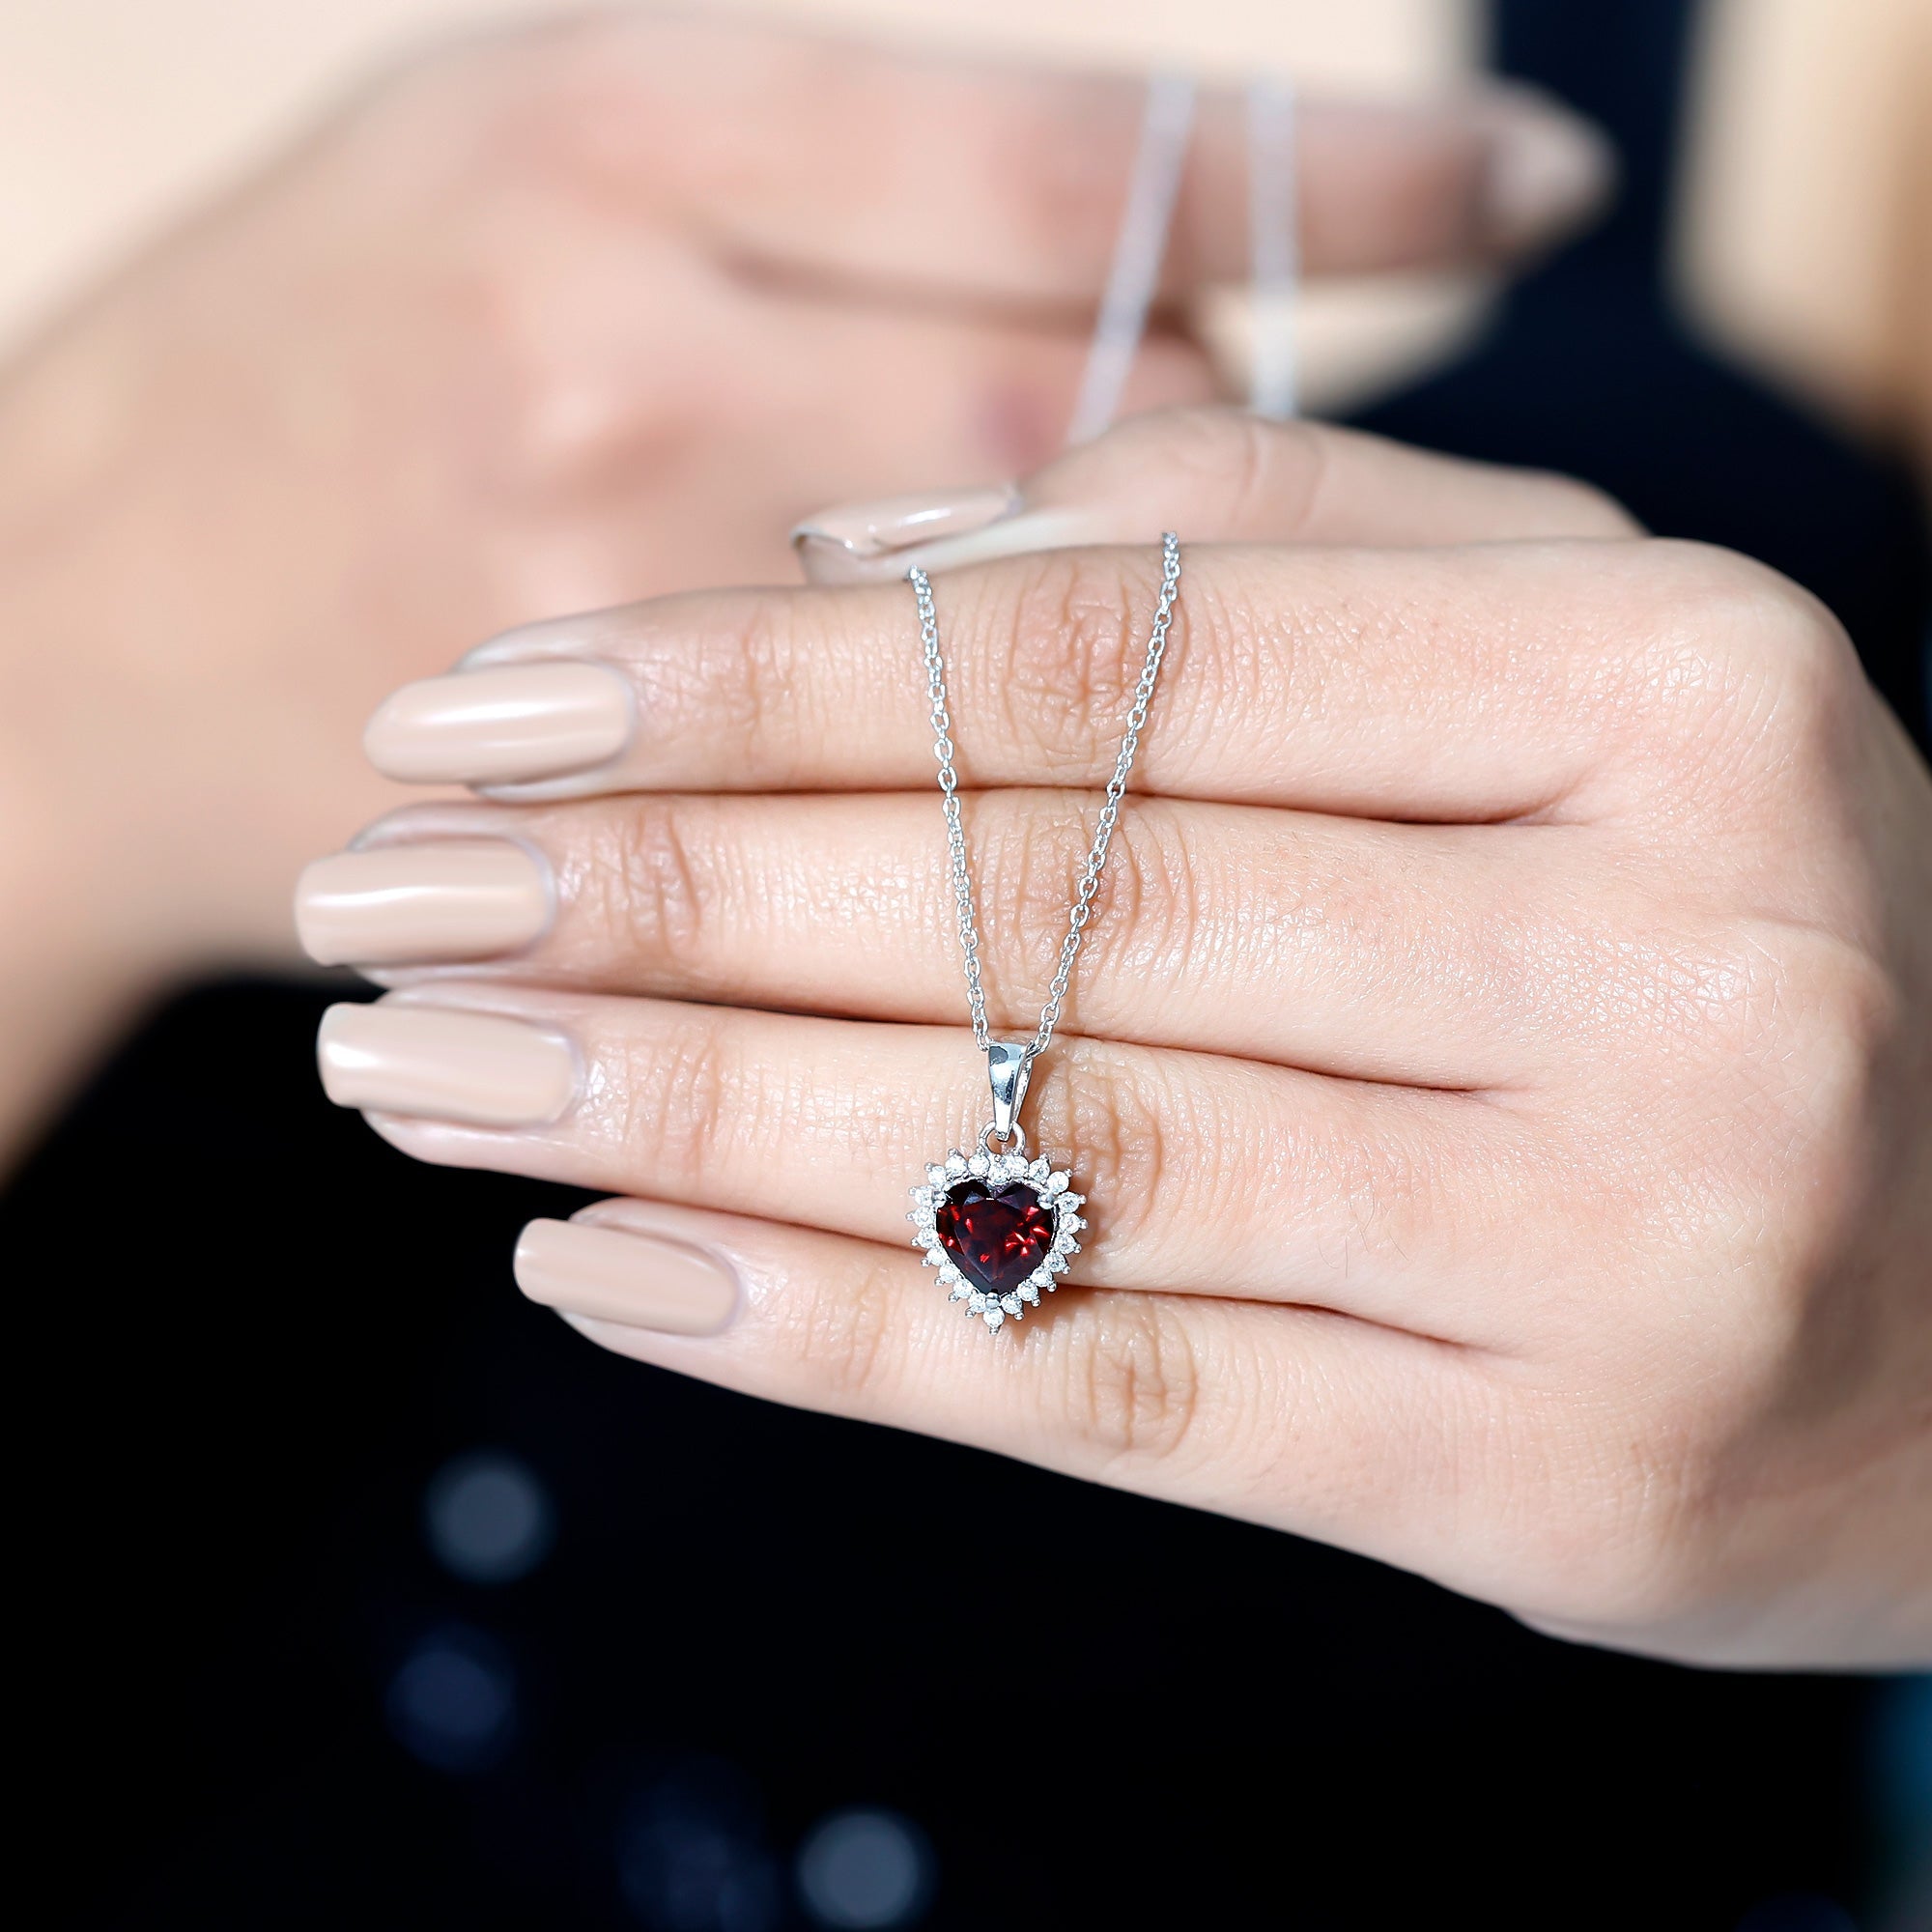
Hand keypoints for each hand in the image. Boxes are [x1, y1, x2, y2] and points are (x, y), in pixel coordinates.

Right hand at [0, 14, 1606, 1157]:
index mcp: (625, 135)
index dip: (1338, 184)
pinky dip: (1034, 790)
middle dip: (1240, 452)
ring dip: (1149, 641)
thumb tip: (1182, 283)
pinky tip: (1057, 784)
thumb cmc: (327, 341)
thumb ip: (858, 193)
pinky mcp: (610, 823)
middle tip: (1300, 474)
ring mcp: (622, 620)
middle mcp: (636, 359)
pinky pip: (924, 817)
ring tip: (1171, 648)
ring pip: (1036, 640)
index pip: (1075, 163)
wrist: (59, 609)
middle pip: (1101, 418)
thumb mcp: (558, 153)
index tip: (1534, 198)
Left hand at [302, 407, 1931, 1668]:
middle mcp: (1675, 960)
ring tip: (422, 1075)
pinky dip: (826, 1336)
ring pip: (1037, 1157)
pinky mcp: (1548, 1488)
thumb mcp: (1567, 673)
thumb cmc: (1730, 929)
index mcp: (1675, 686)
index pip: (1112, 652)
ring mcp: (1625, 1249)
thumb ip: (1252, 562)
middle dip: (657, 894)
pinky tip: (602, 1270)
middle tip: (386, 887)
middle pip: (1042, 905)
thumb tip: (853, 563)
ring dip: (672, 1117)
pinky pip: (1110, 1397)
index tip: (498, 702)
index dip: (761, 673)